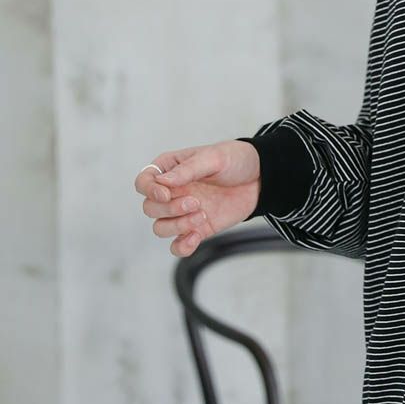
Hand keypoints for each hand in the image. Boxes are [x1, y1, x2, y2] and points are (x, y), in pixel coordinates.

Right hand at [134, 139, 261, 256]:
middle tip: (196, 202)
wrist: (260, 178)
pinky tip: (196, 237)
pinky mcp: (196, 228)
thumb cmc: (235, 160)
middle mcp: (171, 192)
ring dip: (177, 226)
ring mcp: (182, 212)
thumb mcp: (214, 157)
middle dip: (169, 209)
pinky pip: (177, 245)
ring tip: (202, 215)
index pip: (143, 182)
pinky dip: (182, 246)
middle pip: (149, 208)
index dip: (149, 191)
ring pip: (160, 228)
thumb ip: (189, 169)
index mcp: (170, 169)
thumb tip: (163, 181)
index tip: (167, 194)